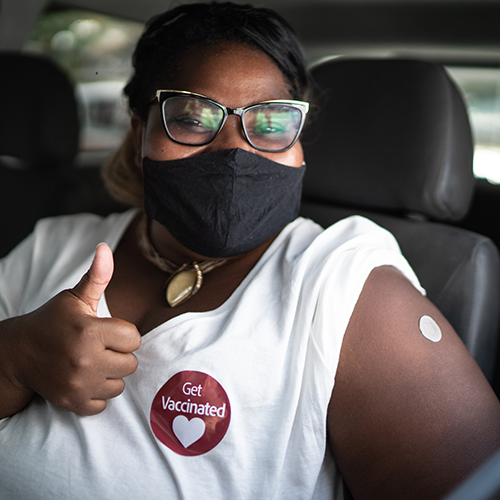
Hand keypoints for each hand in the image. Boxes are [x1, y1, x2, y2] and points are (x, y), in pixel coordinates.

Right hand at [0, 243, 140, 416]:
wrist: (18, 353)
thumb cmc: (53, 321)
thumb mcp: (75, 297)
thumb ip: (97, 276)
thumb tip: (104, 248)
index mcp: (89, 331)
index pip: (134, 338)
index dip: (123, 333)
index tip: (106, 330)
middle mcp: (85, 359)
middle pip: (131, 363)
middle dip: (119, 354)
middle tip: (99, 347)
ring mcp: (78, 384)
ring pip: (120, 384)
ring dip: (110, 374)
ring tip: (92, 362)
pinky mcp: (72, 402)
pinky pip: (104, 403)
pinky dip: (97, 393)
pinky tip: (84, 379)